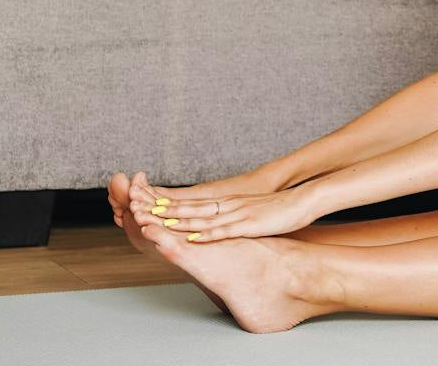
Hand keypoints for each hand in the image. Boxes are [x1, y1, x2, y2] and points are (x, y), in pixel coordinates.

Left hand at [128, 180, 316, 241]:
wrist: (303, 200)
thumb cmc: (277, 209)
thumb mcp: (247, 212)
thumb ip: (229, 217)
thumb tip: (211, 226)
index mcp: (225, 202)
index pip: (189, 202)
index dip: (165, 204)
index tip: (141, 204)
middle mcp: (226, 205)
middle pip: (189, 207)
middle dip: (161, 208)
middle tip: (134, 207)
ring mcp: (237, 213)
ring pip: (201, 217)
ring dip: (176, 219)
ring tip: (153, 220)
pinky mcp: (250, 223)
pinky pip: (226, 230)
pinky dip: (207, 234)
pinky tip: (193, 237)